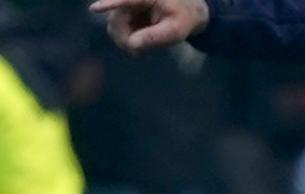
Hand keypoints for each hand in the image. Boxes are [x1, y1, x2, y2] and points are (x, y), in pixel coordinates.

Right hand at [90, 0, 209, 54]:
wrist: (186, 13)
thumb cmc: (184, 19)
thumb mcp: (176, 31)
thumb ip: (156, 36)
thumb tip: (132, 45)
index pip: (125, 0)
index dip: (109, 4)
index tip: (94, 9)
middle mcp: (131, 0)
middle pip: (116, 21)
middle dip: (124, 38)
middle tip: (137, 52)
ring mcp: (125, 8)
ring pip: (114, 28)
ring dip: (126, 41)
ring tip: (144, 47)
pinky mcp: (124, 15)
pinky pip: (118, 31)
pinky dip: (128, 40)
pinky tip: (141, 42)